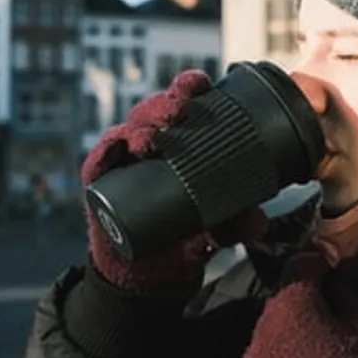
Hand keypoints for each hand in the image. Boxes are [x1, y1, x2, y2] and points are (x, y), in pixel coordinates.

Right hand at [81, 70, 266, 292]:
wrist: (151, 273)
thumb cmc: (184, 238)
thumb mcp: (216, 231)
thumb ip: (236, 226)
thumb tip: (258, 220)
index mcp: (178, 143)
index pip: (182, 106)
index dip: (189, 89)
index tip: (202, 84)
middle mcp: (148, 145)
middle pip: (153, 112)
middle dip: (166, 104)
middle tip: (181, 110)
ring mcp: (123, 162)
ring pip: (127, 130)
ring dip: (140, 127)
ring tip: (153, 137)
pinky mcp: (100, 183)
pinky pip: (100, 161)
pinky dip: (106, 151)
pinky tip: (117, 147)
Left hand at [242, 253, 357, 357]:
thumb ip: (348, 293)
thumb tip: (341, 273)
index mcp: (292, 300)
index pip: (302, 262)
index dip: (321, 265)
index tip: (336, 275)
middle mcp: (264, 321)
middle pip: (284, 298)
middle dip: (304, 301)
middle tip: (329, 316)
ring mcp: (254, 353)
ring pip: (272, 328)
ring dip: (290, 330)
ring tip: (315, 349)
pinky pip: (266, 356)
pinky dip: (281, 356)